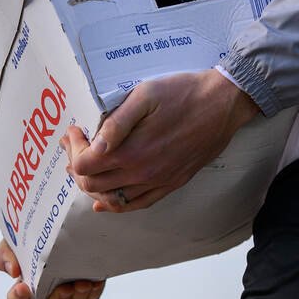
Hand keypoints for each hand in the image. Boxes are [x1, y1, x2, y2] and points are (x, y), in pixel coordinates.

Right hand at [0, 239, 103, 298]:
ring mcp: (68, 292)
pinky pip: (91, 298)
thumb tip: (13, 272)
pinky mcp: (87, 286)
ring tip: (82, 282)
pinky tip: (95, 281)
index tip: (23, 287)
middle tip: (63, 289)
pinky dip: (93, 292)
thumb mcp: (14, 240)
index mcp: (25, 286)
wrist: (61, 222)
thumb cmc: (32, 234)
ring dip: (77, 297)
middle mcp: (47, 295)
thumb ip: (5, 254)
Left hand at [66, 67, 260, 212]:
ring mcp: (159, 181)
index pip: (84, 165)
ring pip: (112, 198)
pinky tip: (106, 202)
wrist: (225, 103)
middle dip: (77, 164)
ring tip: (86, 166)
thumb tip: (94, 146)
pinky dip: (117, 206)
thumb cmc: (185, 93)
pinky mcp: (173, 182)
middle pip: (93, 184)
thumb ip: (117, 123)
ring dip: (93, 184)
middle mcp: (142, 173)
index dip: (73, 149)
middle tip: (76, 144)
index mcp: (131, 152)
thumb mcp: (146, 94)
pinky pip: (138, 204)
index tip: (75, 130)